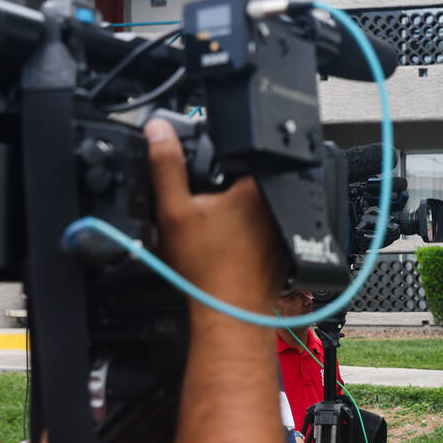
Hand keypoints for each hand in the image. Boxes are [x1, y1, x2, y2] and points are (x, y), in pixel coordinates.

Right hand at [145, 118, 281, 310]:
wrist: (229, 311)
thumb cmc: (207, 269)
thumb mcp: (174, 209)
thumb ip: (166, 164)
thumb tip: (159, 130)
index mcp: (259, 183)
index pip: (235, 149)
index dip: (210, 157)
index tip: (197, 177)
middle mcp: (279, 200)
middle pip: (244, 176)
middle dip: (221, 183)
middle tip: (202, 209)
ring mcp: (283, 224)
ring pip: (254, 201)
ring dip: (234, 206)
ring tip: (214, 231)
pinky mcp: (283, 245)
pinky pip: (261, 225)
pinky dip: (244, 229)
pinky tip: (227, 245)